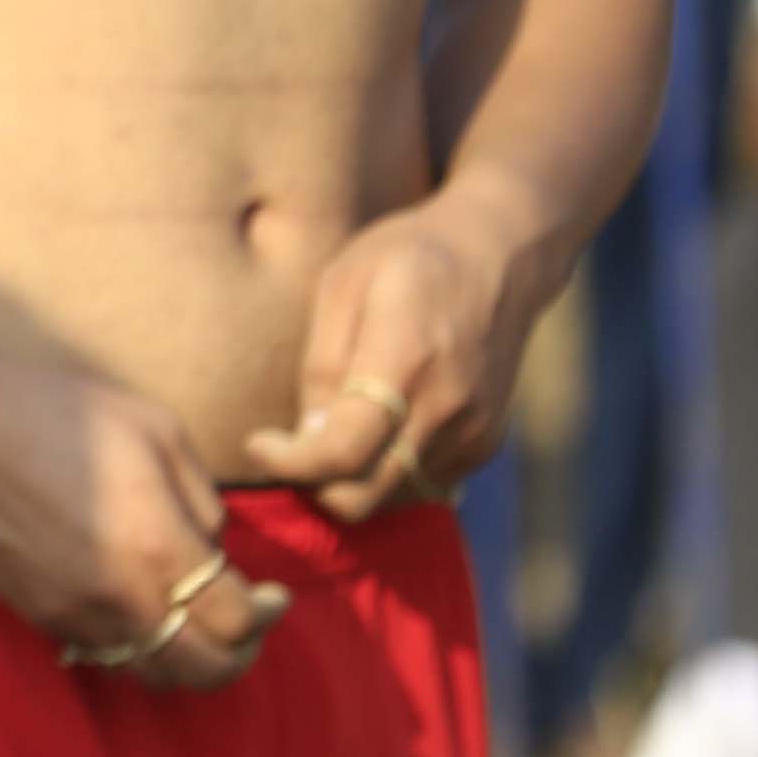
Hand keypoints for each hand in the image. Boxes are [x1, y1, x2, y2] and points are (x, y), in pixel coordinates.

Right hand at [0, 354, 283, 689]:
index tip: (275, 593)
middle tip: (249, 621)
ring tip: (199, 626)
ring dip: (191, 660)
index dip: (269, 612)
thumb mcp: (155, 429)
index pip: (238, 618)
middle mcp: (122, 598)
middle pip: (206, 667)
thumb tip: (213, 547)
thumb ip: (203, 497)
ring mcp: (77, 615)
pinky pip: (110, 658)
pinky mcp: (42, 618)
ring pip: (156, 674)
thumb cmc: (58, 413)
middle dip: (241, 651)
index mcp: (158, 547)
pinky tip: (143, 615)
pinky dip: (141, 651)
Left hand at [239, 193, 530, 519]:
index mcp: (403, 362)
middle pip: (363, 497)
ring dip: (350, 483)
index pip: (342, 452)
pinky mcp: (485, 444)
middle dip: (313, 483)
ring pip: (391, 499)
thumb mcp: (342, 285)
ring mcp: (472, 433)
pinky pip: (423, 487)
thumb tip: (307, 436)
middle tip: (288, 445)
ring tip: (329, 433)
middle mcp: (446, 410)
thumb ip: (322, 365)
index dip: (289, 462)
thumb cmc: (406, 258)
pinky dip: (387, 477)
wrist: (499, 257)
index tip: (258, 442)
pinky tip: (372, 434)